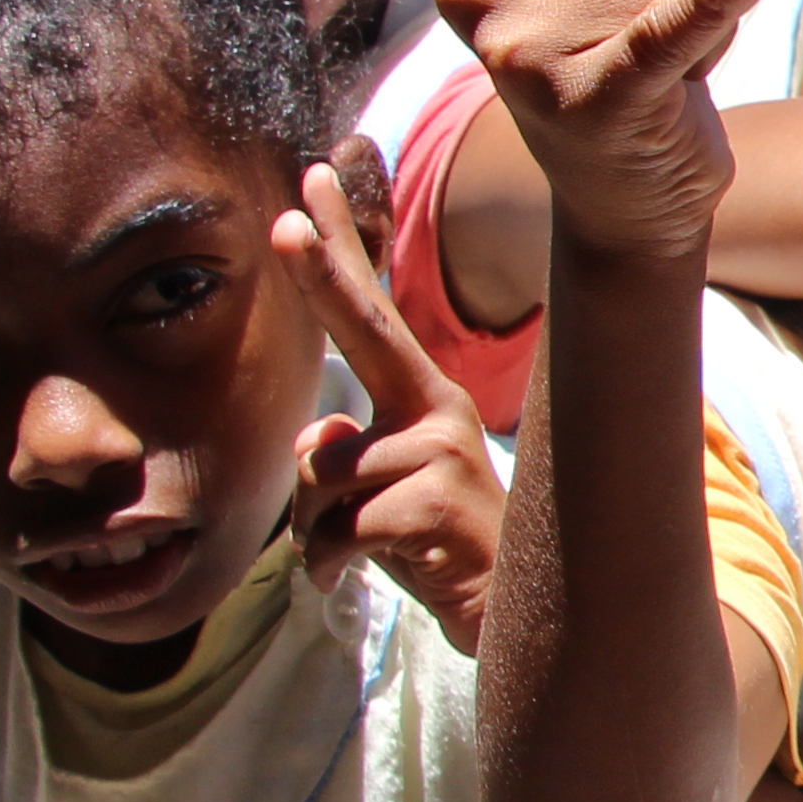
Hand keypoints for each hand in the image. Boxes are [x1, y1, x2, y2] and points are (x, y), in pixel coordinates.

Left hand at [275, 167, 500, 651]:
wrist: (518, 617)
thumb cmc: (436, 549)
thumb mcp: (379, 496)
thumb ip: (342, 453)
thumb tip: (316, 432)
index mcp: (423, 402)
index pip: (372, 315)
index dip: (338, 252)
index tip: (308, 184)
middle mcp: (436, 413)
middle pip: (368, 331)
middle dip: (322, 273)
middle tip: (284, 220)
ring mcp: (439, 452)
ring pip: (321, 468)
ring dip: (311, 525)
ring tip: (350, 554)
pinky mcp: (431, 500)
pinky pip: (334, 523)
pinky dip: (324, 562)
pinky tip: (349, 578)